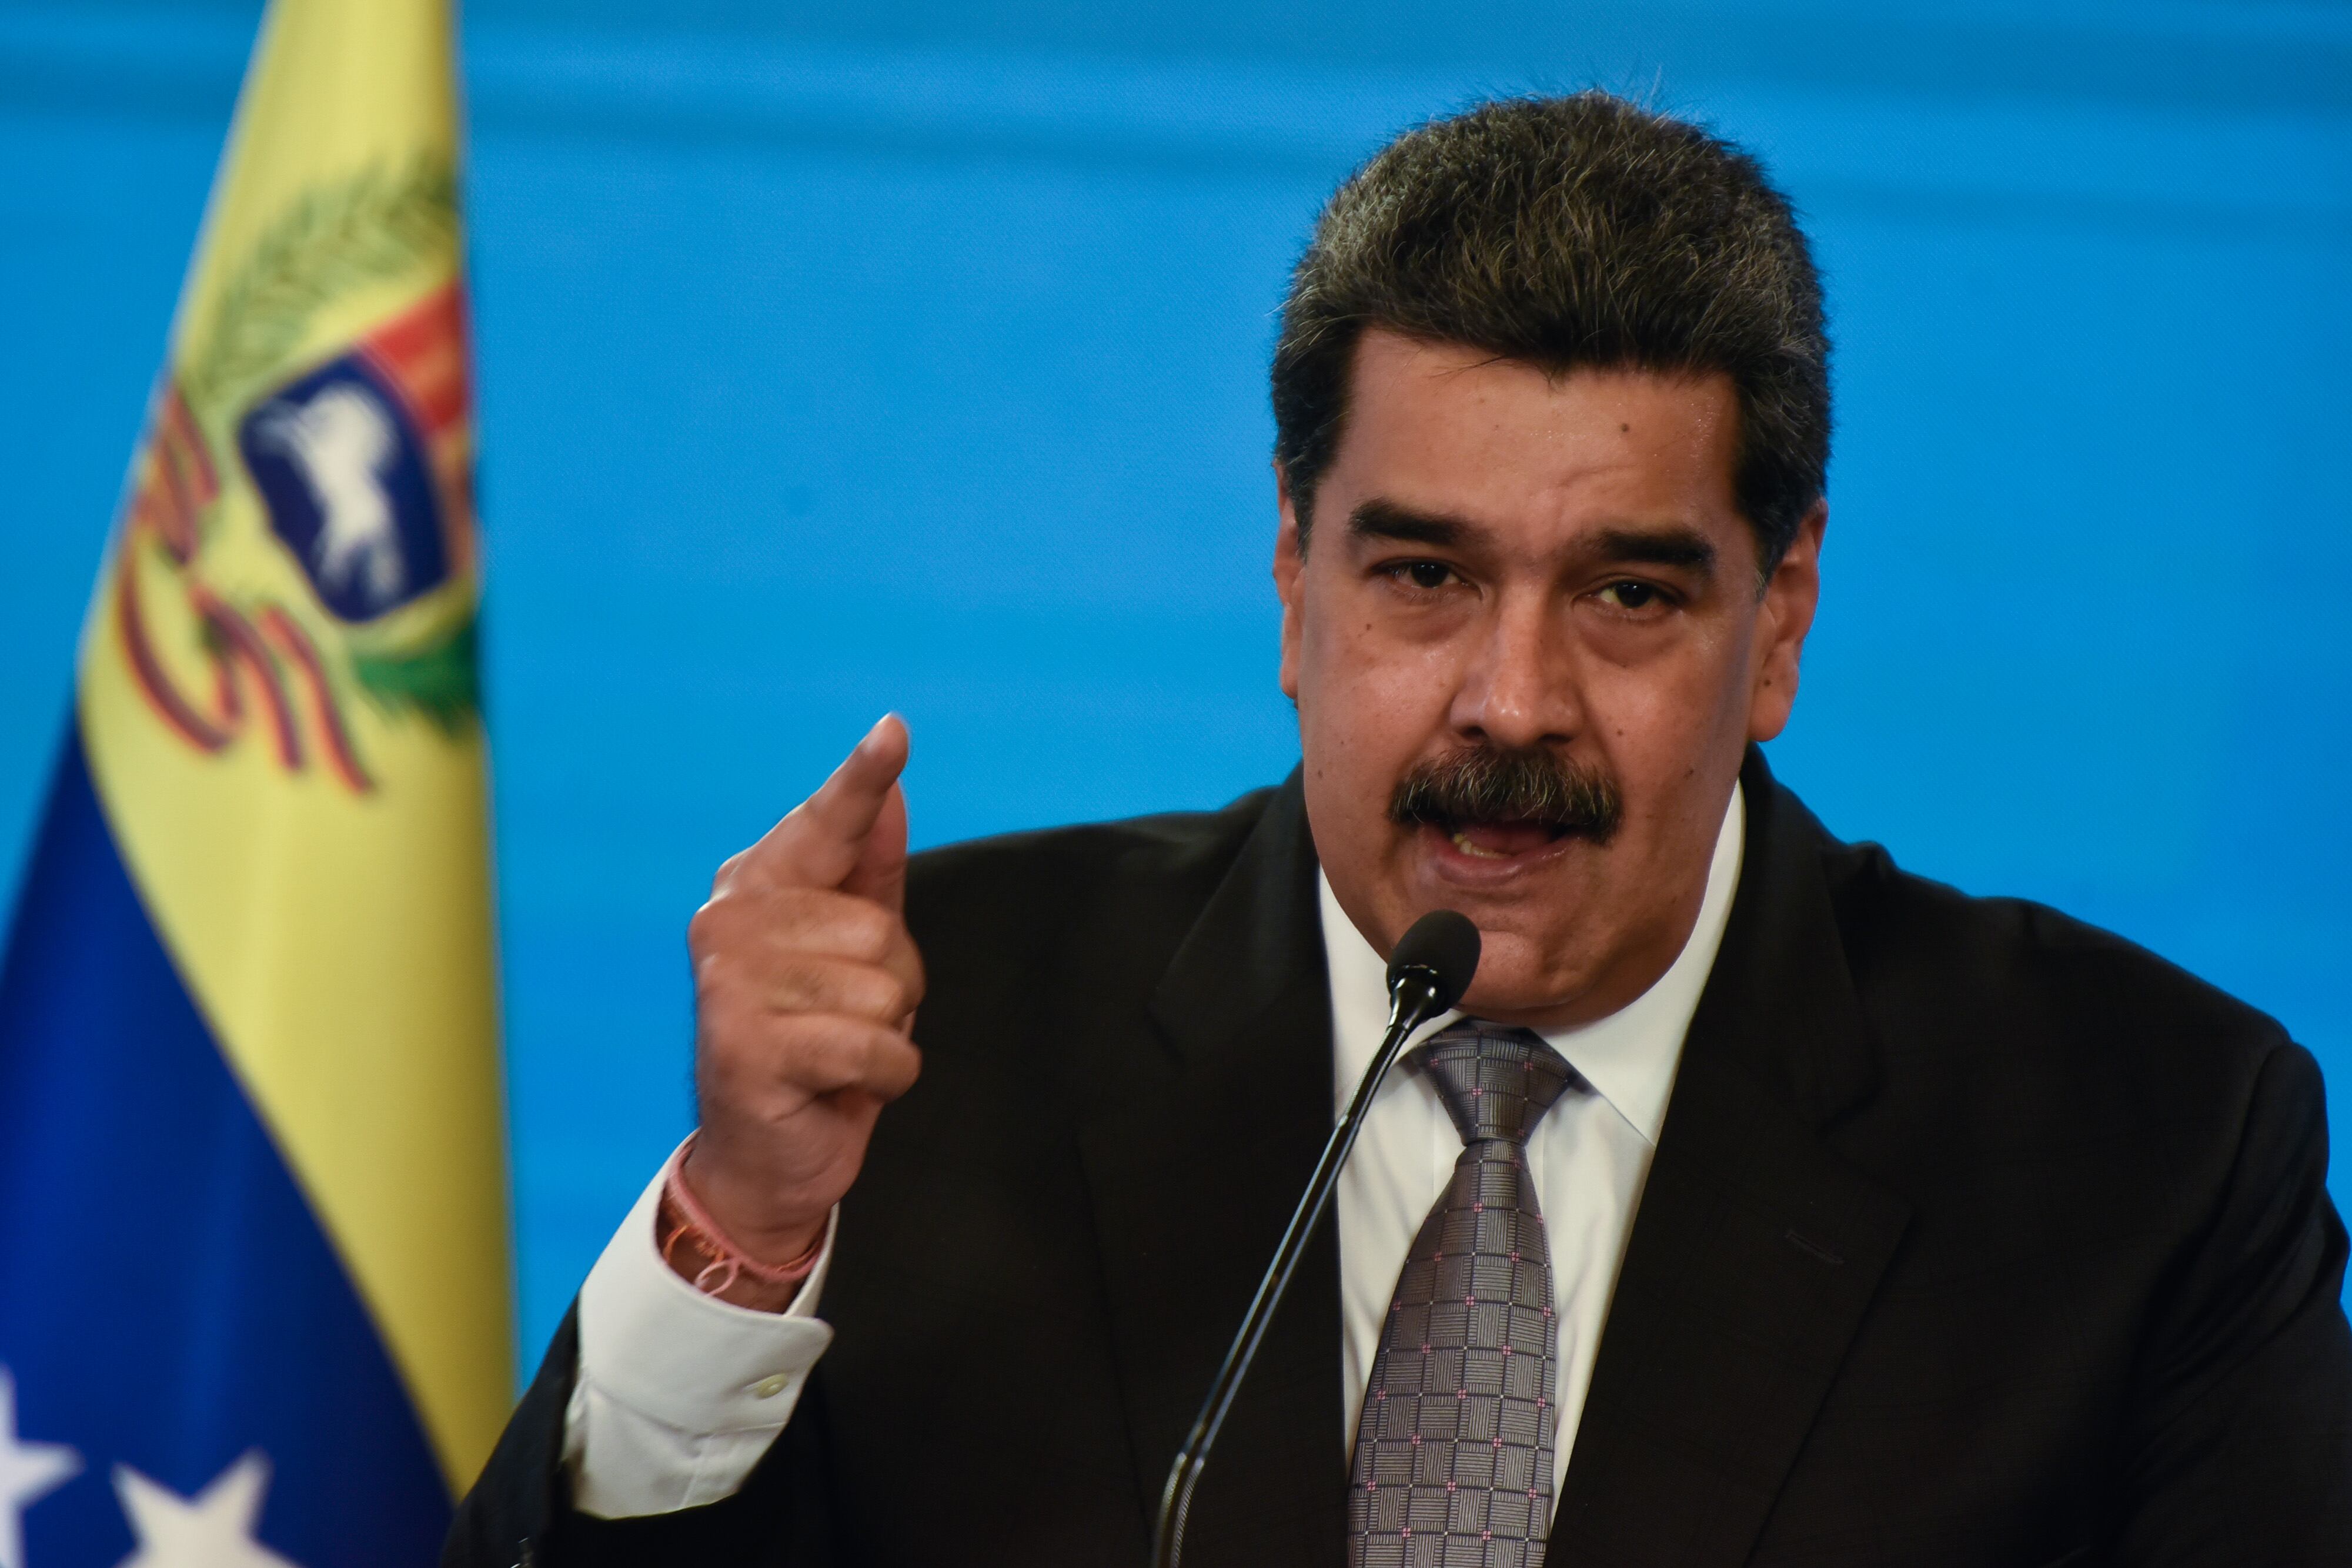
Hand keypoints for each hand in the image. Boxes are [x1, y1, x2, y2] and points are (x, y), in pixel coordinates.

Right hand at [679, 715, 922, 1293]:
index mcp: (758, 885)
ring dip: (886, 1034)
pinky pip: (873, 1044)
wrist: (766, 1157)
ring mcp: (731, 981)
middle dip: (892, 985)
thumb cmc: (817, 1043)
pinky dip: (883, 1076)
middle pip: (881, 927)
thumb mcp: (854, 953)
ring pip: (882, 987)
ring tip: (838, 1054)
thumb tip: (892, 794)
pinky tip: (840, 1088)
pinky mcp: (745, 1046)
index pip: (826, 823)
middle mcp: (731, 920)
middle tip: (847, 1021)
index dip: (863, 780)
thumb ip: (868, 872)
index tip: (894, 732)